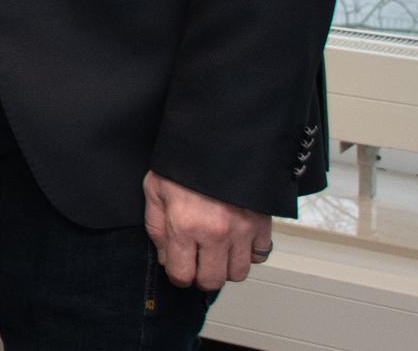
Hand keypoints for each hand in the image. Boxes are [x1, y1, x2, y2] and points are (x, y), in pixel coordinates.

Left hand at [143, 170, 272, 290]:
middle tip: (197, 262)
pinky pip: (260, 255)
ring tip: (216, 251)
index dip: (177, 274)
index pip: (182, 275)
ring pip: (238, 273)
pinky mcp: (262, 223)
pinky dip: (249, 253)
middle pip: (212, 280)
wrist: (216, 136)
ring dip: (225, 267)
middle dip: (201, 276)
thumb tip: (165, 256)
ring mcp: (242, 230)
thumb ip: (156, 227)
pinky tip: (236, 239)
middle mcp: (215, 233)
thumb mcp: (154, 189)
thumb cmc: (183, 159)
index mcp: (185, 226)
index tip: (177, 267)